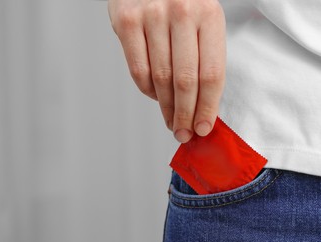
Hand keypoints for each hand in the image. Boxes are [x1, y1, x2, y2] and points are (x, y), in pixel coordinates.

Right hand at [108, 0, 225, 142]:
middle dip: (186, 115)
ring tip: (171, 121)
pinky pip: (138, 70)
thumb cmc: (178, 1)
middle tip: (184, 132)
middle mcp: (182, 12)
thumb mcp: (201, 17)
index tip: (204, 127)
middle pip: (186, 81)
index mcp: (209, 13)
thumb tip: (202, 103)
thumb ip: (203, 53)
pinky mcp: (126, 21)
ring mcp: (152, 16)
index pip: (212, 73)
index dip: (208, 107)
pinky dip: (148, 90)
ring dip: (166, 108)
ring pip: (161, 79)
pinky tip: (155, 96)